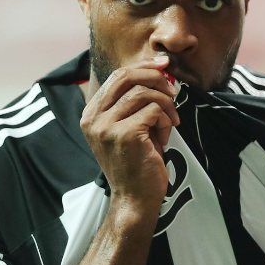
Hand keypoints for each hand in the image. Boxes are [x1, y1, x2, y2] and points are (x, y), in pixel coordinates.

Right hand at [80, 54, 180, 208]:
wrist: (135, 198)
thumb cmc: (137, 162)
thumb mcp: (129, 125)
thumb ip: (137, 99)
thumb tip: (160, 66)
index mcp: (91, 113)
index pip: (117, 76)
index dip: (144, 67)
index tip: (164, 67)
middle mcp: (93, 118)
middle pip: (127, 76)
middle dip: (156, 78)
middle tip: (173, 91)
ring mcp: (106, 126)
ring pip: (145, 94)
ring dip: (166, 106)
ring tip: (170, 124)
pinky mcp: (124, 134)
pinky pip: (155, 110)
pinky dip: (166, 121)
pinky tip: (164, 139)